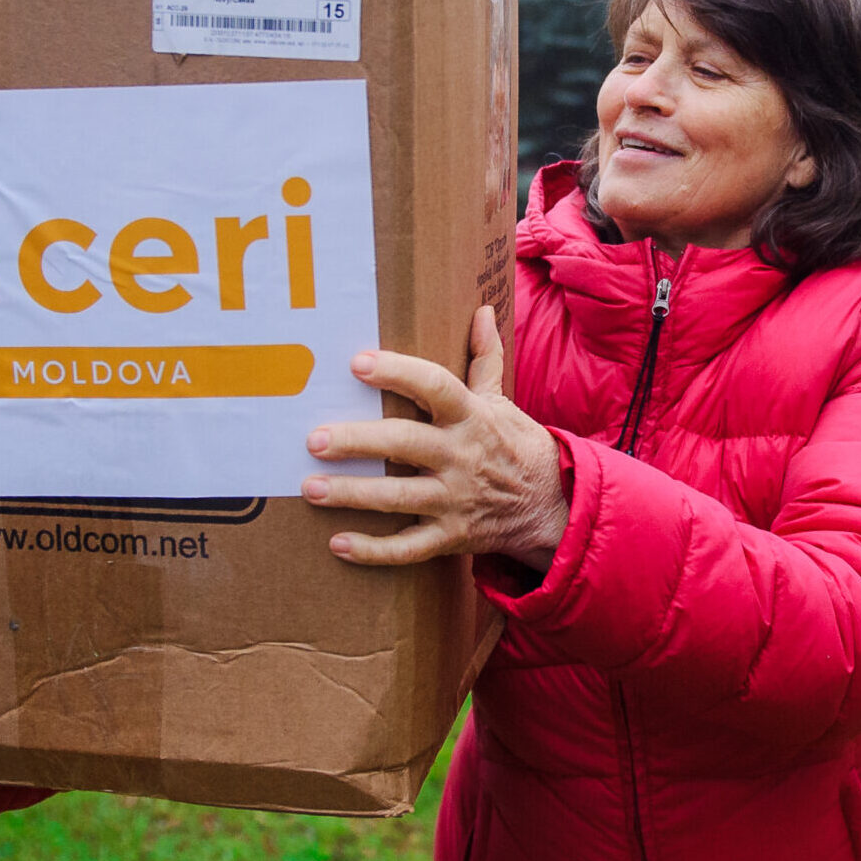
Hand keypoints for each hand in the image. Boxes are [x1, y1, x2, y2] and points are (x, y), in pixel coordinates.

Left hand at [304, 305, 565, 570]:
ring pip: (398, 498)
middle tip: (315, 440)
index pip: (433, 386)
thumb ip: (485, 357)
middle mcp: (461, 456)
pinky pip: (409, 548)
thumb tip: (480, 310)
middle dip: (357, 441)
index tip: (359, 363)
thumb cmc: (514, 444)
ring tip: (310, 488)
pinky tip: (338, 544)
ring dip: (352, 494)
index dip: (397, 373)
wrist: (550, 504)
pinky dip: (374, 550)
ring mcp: (455, 500)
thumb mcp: (501, 400)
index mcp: (470, 417)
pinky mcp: (451, 537)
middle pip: (404, 444)